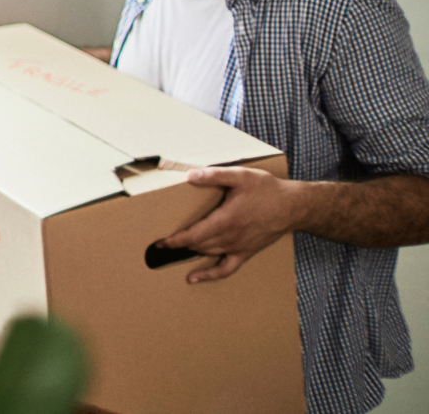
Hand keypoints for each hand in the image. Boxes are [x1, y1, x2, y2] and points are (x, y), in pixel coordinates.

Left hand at [165, 165, 301, 282]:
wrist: (294, 207)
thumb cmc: (267, 190)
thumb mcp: (241, 176)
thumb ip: (214, 175)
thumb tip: (189, 176)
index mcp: (227, 220)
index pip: (194, 235)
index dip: (175, 240)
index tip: (159, 242)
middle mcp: (231, 237)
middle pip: (198, 245)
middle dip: (179, 245)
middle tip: (160, 244)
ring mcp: (239, 247)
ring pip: (208, 254)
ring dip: (190, 253)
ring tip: (171, 253)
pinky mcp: (246, 252)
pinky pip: (226, 269)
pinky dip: (210, 275)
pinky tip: (194, 278)